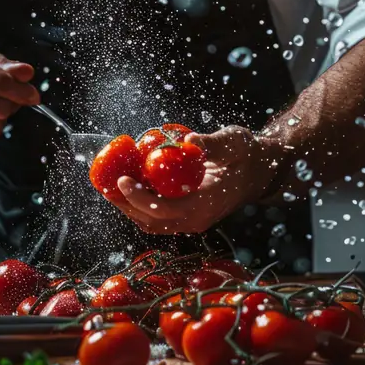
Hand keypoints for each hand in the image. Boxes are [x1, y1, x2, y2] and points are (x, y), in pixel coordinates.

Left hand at [109, 126, 281, 234]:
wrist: (259, 171)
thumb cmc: (246, 155)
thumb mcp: (234, 143)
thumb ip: (214, 144)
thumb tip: (190, 141)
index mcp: (205, 205)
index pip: (165, 210)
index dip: (140, 199)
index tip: (122, 180)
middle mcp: (196, 219)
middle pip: (151, 221)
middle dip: (125, 205)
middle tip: (105, 184)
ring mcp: (191, 221)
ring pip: (152, 223)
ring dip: (129, 207)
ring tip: (108, 188)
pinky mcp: (187, 216)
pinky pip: (158, 217)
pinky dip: (139, 205)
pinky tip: (128, 187)